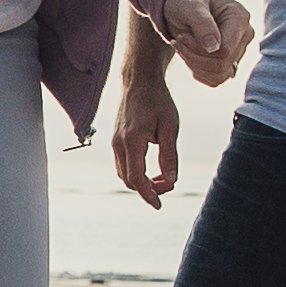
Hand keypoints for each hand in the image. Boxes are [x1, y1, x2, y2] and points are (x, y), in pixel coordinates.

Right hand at [109, 65, 184, 208]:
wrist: (140, 81)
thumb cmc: (158, 101)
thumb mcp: (170, 127)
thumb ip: (170, 156)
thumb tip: (171, 180)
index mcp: (133, 141)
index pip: (137, 178)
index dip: (148, 195)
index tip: (159, 205)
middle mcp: (119, 144)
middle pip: (128, 180)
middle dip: (147, 189)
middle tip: (168, 186)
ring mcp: (114, 142)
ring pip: (124, 174)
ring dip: (141, 182)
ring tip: (162, 178)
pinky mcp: (116, 140)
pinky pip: (122, 164)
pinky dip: (135, 172)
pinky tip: (151, 170)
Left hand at [157, 0, 253, 84]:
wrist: (183, 7)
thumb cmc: (187, 1)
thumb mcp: (190, 7)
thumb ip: (203, 24)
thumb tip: (214, 48)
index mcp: (240, 17)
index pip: (225, 50)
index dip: (199, 49)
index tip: (181, 37)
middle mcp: (245, 35)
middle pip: (222, 64)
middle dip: (193, 57)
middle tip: (177, 41)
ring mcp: (239, 51)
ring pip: (220, 76)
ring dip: (194, 66)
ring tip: (182, 48)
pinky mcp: (230, 63)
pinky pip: (216, 80)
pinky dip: (198, 72)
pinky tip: (188, 57)